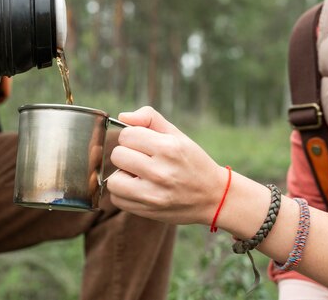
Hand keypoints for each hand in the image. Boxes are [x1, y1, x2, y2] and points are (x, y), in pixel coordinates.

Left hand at [107, 106, 225, 225]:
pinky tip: (139, 188)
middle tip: (142, 160)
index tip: (144, 144)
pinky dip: (123, 193)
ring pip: (113, 180)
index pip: (127, 135)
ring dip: (122, 175)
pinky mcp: (147, 211)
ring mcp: (153, 195)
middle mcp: (160, 172)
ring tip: (138, 175)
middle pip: (117, 155)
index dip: (133, 137)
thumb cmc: (192, 162)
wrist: (214, 197)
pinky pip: (116, 199)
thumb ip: (150, 119)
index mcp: (169, 148)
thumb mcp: (177, 135)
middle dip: (127, 155)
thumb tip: (123, 116)